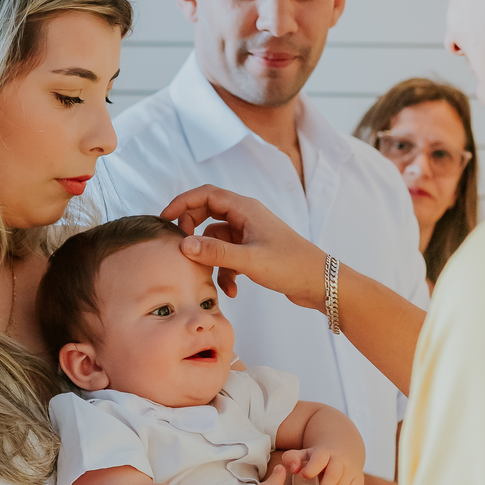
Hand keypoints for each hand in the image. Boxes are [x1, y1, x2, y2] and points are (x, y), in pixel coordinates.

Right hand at [161, 186, 326, 306]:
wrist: (320, 283)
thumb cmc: (291, 266)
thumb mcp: (249, 260)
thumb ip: (215, 253)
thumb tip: (183, 245)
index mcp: (245, 209)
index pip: (205, 194)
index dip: (182, 203)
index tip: (164, 218)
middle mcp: (246, 217)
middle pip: (206, 214)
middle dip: (192, 233)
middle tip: (182, 250)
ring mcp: (249, 234)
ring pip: (216, 240)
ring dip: (211, 260)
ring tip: (210, 279)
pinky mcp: (253, 251)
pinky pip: (228, 256)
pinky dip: (225, 272)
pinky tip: (232, 290)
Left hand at [280, 446, 365, 484]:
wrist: (342, 449)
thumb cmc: (316, 458)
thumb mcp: (303, 454)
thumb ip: (292, 459)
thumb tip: (294, 469)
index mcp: (324, 452)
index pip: (319, 459)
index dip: (311, 470)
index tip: (304, 476)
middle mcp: (340, 459)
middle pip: (333, 476)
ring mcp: (352, 469)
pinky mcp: (359, 479)